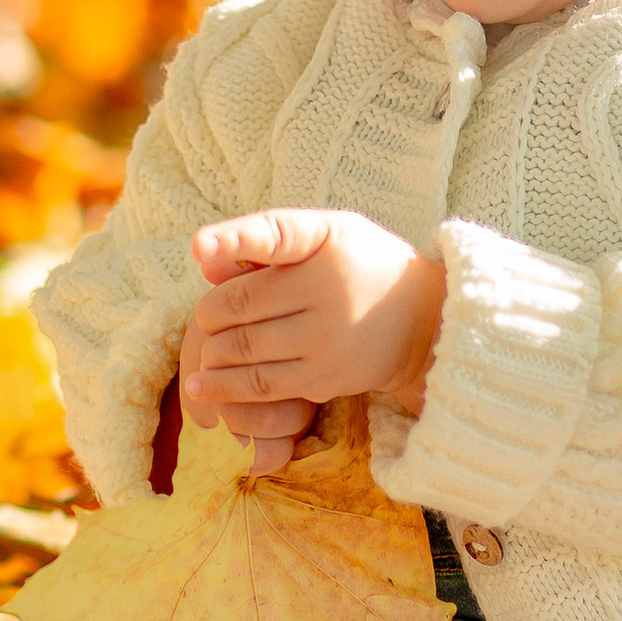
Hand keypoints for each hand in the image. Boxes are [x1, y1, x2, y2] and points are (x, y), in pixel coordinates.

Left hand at [180, 208, 447, 474]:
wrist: (425, 323)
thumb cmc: (363, 266)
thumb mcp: (330, 234)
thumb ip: (271, 239)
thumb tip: (204, 260)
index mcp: (328, 245)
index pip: (275, 236)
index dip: (234, 239)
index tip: (199, 246)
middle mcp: (327, 292)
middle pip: (240, 305)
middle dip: (209, 314)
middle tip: (204, 320)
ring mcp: (326, 339)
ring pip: (244, 349)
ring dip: (210, 354)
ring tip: (196, 361)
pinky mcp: (326, 378)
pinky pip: (262, 385)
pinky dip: (227, 387)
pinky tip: (205, 386)